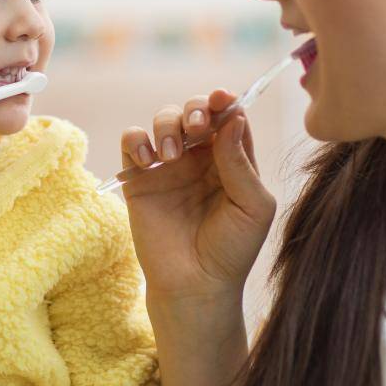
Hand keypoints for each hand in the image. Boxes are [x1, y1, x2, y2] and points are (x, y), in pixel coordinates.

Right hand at [119, 90, 276, 299]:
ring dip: (167, 125)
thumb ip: (241, 163)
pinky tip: (148, 159)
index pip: (229, 117)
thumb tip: (234, 117)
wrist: (195, 286)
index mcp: (232, 159)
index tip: (222, 99)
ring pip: (164, 118)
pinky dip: (136, 139)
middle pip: (195, 109)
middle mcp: (201, 156)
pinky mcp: (139, 178)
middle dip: (195, 107)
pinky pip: (132, 141)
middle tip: (195, 125)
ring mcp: (169, 165)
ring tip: (169, 155)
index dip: (225, 101)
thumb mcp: (252, 206)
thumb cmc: (232, 250)